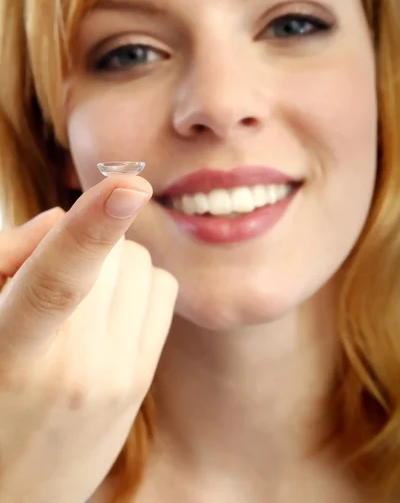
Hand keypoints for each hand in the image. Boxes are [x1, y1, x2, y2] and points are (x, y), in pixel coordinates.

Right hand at [0, 175, 177, 502]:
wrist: (13, 489)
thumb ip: (8, 257)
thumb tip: (63, 215)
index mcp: (10, 350)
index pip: (58, 283)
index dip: (91, 228)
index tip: (130, 184)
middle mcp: (73, 369)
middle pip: (112, 255)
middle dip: (87, 241)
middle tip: (53, 274)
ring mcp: (117, 379)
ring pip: (141, 265)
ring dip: (114, 261)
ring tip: (79, 300)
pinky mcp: (141, 380)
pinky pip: (161, 290)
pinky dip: (138, 283)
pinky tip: (109, 310)